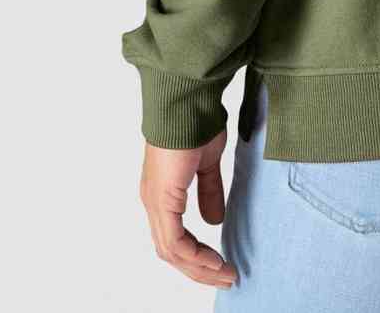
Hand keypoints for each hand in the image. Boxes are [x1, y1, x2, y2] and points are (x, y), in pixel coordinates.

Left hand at [139, 131, 238, 288]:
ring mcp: (155, 202)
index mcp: (163, 193)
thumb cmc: (197, 123)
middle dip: (199, 269)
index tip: (221, 263)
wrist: (187, 103)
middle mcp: (153, 202)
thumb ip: (209, 191)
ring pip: (171, 251)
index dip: (197, 256)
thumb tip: (214, 220)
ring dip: (199, 268)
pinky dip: (194, 256)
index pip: (175, 238)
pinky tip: (213, 261)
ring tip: (224, 274)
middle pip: (171, 251)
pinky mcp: (161, 200)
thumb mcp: (208, 163)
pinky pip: (175, 241)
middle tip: (226, 277)